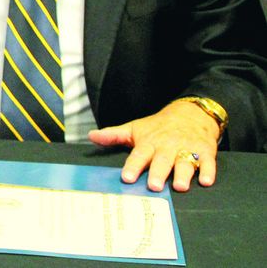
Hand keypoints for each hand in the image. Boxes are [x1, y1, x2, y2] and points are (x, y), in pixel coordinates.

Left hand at [88, 101, 220, 191]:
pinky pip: (208, 163)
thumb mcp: (135, 128)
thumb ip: (114, 135)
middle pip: (162, 160)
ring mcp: (187, 149)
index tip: (127, 178)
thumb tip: (92, 136)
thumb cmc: (158, 126)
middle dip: (158, 173)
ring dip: (183, 174)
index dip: (133, 166)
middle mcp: (168, 147)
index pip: (139, 155)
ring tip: (179, 186)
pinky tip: (206, 181)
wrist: (190, 113)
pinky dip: (208, 171)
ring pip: (185, 162)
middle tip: (154, 186)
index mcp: (150, 143)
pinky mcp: (206, 152)